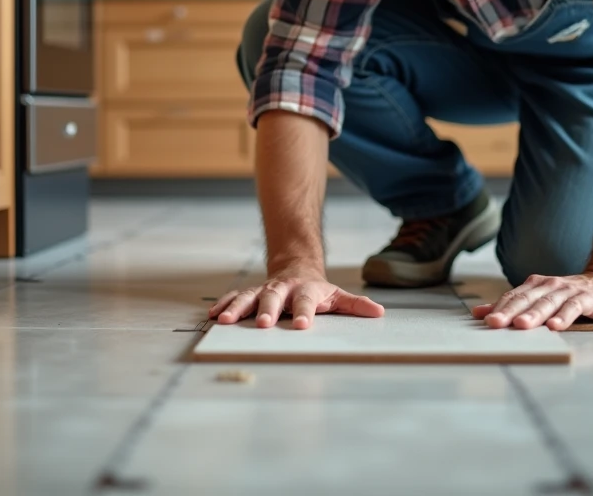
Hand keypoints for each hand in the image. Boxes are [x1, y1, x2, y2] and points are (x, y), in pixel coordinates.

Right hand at [208, 268, 384, 329]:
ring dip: (237, 308)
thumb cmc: (318, 290)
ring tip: (224, 321)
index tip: (303, 325)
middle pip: (273, 297)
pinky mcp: (250, 294)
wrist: (297, 268)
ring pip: (249, 297)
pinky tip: (213, 316)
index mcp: (306, 291)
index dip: (304, 312)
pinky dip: (224, 305)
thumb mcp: (338, 296)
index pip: (306, 301)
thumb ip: (356, 306)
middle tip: (262, 325)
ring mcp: (264, 290)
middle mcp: (283, 289)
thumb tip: (379, 312)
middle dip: (266, 310)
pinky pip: (234, 297)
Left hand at [471, 270, 592, 330]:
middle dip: (509, 311)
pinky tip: (555, 327)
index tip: (485, 321)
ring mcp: (568, 290)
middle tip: (494, 323)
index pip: (514, 297)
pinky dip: (564, 316)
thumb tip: (480, 313)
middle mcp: (549, 285)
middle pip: (526, 299)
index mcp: (535, 286)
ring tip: (521, 326)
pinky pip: (574, 307)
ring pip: (547, 302)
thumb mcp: (542, 300)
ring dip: (534, 314)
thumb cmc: (572, 296)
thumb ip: (513, 306)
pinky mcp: (588, 298)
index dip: (499, 308)